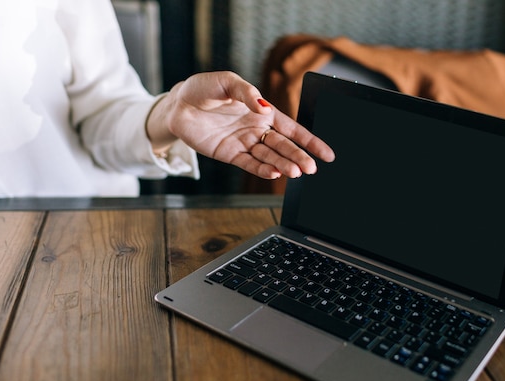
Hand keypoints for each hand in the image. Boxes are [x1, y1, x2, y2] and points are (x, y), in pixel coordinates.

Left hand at [146, 71, 334, 178]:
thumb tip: (263, 108)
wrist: (177, 105)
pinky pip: (249, 164)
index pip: (292, 128)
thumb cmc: (202, 89)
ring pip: (269, 157)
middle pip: (284, 146)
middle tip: (311, 168)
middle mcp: (257, 130)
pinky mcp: (229, 154)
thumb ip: (246, 93)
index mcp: (263, 112)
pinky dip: (261, 169)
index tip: (327, 154)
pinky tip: (273, 173)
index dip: (310, 141)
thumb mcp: (226, 83)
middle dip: (299, 157)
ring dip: (282, 165)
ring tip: (295, 173)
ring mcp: (244, 143)